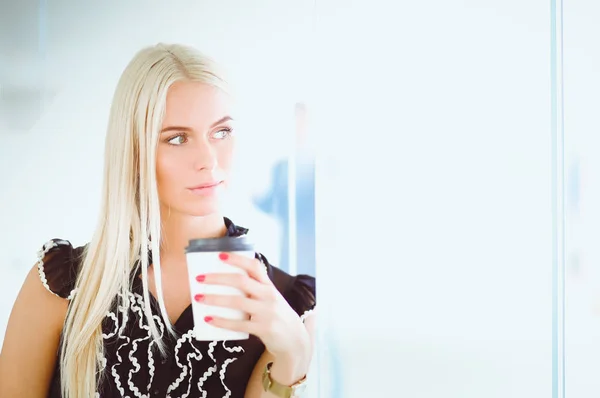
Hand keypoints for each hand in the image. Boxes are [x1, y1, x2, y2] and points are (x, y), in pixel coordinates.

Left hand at [195, 252, 309, 359]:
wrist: (295, 341)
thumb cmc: (277, 317)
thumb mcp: (271, 300)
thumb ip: (255, 290)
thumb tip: (226, 281)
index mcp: (269, 286)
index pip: (254, 267)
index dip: (237, 259)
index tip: (220, 255)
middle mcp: (269, 296)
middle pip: (241, 281)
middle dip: (218, 278)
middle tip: (200, 278)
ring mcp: (267, 313)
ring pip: (237, 302)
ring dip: (215, 299)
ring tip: (198, 297)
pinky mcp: (263, 329)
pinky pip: (239, 325)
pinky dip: (222, 322)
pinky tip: (208, 319)